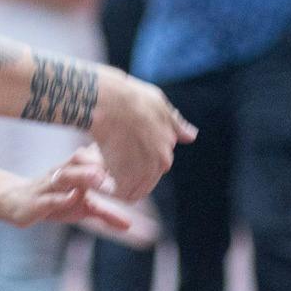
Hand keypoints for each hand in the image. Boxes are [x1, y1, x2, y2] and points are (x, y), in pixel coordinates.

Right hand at [1, 146, 129, 229]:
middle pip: (78, 163)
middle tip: (119, 169)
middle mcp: (60, 175)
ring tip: (100, 178)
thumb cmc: (54, 201)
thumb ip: (105, 214)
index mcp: (72, 170)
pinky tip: (72, 197)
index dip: (106, 157)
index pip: (89, 157)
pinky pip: (49, 198)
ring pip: (64, 177)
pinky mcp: (36, 203)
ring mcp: (47, 187)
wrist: (16, 202)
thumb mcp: (81, 207)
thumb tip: (129, 225)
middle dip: (98, 165)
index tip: (129, 161)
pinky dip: (61, 198)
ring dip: (82, 176)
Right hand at [89, 72, 196, 200]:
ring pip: (135, 190)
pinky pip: (120, 194)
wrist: (107, 102)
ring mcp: (145, 171)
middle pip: (146, 178)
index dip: (138, 158)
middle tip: (108, 160)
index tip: (121, 150)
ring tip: (101, 170)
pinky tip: (97, 176)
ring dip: (120, 184)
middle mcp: (162, 160)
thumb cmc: (128, 97)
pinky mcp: (127, 179)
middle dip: (129, 174)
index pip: (157, 162)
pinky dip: (109, 189)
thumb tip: (192, 136)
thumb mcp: (158, 103)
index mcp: (168, 144)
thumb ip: (174, 123)